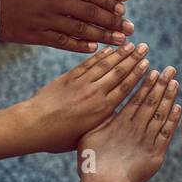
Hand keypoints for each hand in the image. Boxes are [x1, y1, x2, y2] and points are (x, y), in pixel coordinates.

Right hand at [0, 0, 135, 51]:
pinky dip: (81, 45)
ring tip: (121, 39)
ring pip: (81, 28)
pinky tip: (96, 47)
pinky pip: (63, 42)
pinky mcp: (36, 35)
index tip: (126, 2)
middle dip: (114, 18)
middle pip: (91, 9)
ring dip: (104, 35)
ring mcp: (45, 18)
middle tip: (131, 25)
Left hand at [15, 42, 149, 152]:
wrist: (33, 126)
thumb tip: (114, 118)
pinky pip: (88, 64)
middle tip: (144, 47)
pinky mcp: (69, 78)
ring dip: (119, 53)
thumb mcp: (87, 135)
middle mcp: (95, 94)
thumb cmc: (58, 137)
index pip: (126, 88)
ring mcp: (82, 84)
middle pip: (119, 72)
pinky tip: (107, 49)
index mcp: (102, 110)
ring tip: (130, 44)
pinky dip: (99, 55)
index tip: (148, 64)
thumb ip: (102, 124)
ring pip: (105, 65)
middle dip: (133, 58)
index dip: (138, 74)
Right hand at [78, 65, 180, 181]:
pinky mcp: (156, 154)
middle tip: (171, 69)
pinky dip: (174, 120)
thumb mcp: (90, 135)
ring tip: (176, 83)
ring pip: (161, 114)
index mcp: (120, 122)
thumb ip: (101, 120)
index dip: (146, 83)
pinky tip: (179, 108)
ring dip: (169, 98)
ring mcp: (147, 140)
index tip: (154, 70)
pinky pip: (167, 134)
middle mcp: (136, 127)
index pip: (136, 98)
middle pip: (152, 102)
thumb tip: (106, 105)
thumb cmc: (92, 161)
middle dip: (162, 84)